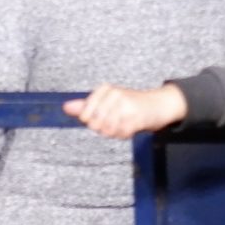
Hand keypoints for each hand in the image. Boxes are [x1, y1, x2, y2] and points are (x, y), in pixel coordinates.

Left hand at [63, 83, 188, 137]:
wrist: (159, 104)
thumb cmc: (130, 104)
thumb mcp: (106, 102)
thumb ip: (85, 106)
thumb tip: (65, 107)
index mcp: (105, 89)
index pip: (84, 115)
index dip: (92, 122)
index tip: (103, 116)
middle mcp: (114, 94)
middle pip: (95, 124)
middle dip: (104, 128)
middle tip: (117, 120)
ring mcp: (125, 105)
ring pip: (107, 130)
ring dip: (115, 132)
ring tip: (124, 123)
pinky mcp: (135, 117)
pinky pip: (120, 134)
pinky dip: (124, 134)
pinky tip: (131, 127)